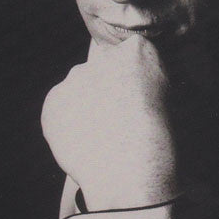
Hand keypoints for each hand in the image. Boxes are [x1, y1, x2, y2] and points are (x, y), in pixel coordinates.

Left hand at [42, 35, 178, 210]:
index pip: (127, 54)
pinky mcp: (54, 98)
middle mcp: (103, 56)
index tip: (131, 97)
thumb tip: (126, 85)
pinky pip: (59, 108)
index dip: (128, 78)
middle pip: (99, 67)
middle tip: (113, 118)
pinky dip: (66, 122)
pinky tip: (83, 141)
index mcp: (136, 50)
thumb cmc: (157, 139)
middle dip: (102, 87)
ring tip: (99, 135)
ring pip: (77, 87)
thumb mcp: (164, 96)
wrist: (131, 169)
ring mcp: (75, 76)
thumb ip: (141, 79)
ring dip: (83, 105)